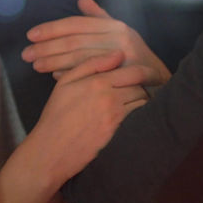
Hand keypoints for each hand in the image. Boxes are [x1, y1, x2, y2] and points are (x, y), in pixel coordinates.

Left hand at [22, 0, 170, 84]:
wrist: (162, 83)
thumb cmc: (136, 58)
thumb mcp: (121, 33)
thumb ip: (99, 18)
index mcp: (115, 26)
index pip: (76, 24)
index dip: (52, 28)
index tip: (30, 35)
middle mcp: (120, 38)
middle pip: (75, 41)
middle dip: (47, 47)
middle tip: (26, 54)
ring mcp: (124, 57)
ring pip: (80, 58)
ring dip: (54, 61)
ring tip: (35, 65)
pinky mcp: (126, 76)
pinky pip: (93, 75)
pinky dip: (72, 75)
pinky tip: (55, 76)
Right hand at [30, 51, 149, 181]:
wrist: (52, 148)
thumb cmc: (56, 114)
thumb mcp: (66, 82)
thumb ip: (91, 64)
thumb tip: (118, 54)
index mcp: (98, 82)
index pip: (134, 72)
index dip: (147, 72)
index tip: (150, 73)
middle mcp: (110, 98)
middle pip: (141, 87)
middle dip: (144, 85)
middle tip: (146, 86)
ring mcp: (115, 117)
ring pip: (141, 102)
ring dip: (141, 99)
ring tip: (137, 99)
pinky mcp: (117, 133)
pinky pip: (136, 118)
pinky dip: (138, 113)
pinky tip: (132, 114)